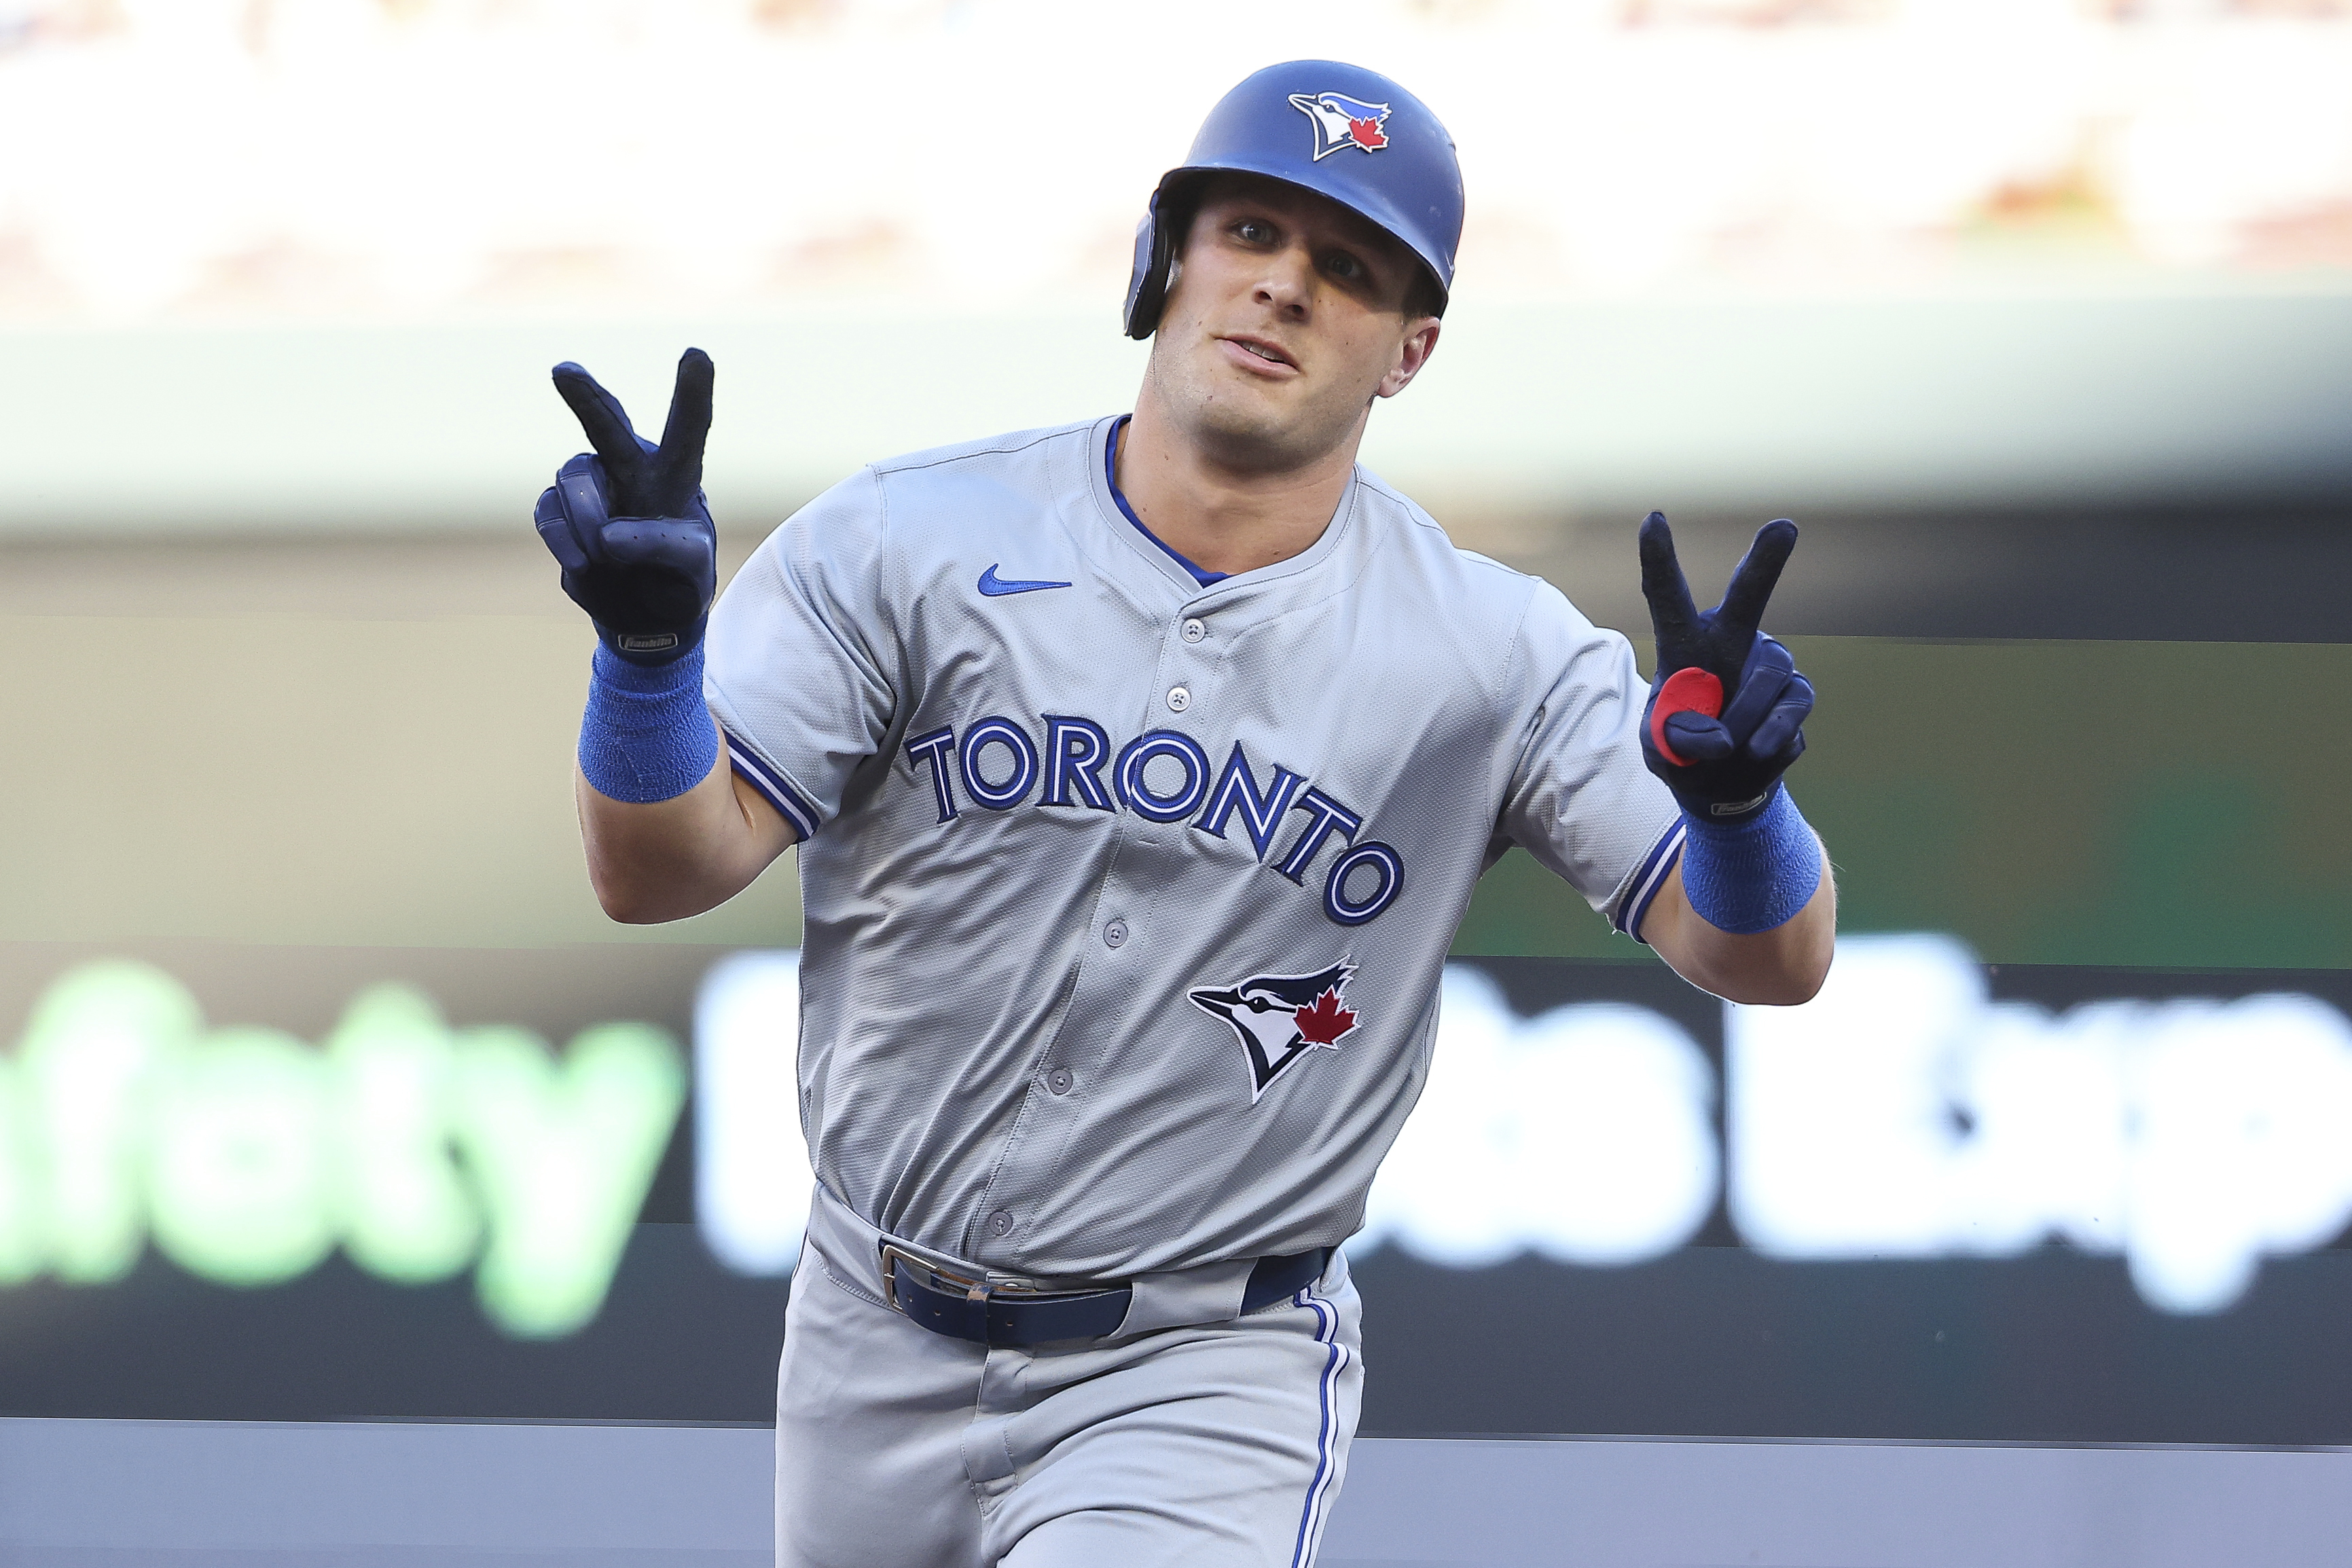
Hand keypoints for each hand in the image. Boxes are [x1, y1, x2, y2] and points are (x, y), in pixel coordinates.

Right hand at [534, 349, 717, 664]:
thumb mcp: (691, 569)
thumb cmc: (679, 581)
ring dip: (589, 523)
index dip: (692, 393)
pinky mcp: (560, 509)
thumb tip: (609, 535)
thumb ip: (662, 546)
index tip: (697, 355)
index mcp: (676, 474)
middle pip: (607, 422)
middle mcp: (632, 467)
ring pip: (575, 480)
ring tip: (610, 558)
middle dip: (586, 397)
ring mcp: (592, 484)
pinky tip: (586, 564)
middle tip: (562, 371)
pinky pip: (549, 512)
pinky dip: (565, 541)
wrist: (644, 615)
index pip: (688, 428)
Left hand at [1637, 511, 1813, 820]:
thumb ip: (1676, 737)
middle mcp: (1730, 640)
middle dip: (1766, 562)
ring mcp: (1769, 662)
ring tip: (1729, 747)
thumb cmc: (1680, 751)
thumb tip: (1723, 739)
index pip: (1668, 596)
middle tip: (1785, 527)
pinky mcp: (1796, 692)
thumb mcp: (1659, 748)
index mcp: (1684, 644)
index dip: (1660, 558)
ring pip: (1768, 676)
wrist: (1721, 785)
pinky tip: (1755, 751)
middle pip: (1748, 596)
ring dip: (1743, 718)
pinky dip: (1770, 735)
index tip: (1653, 520)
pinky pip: (1791, 707)